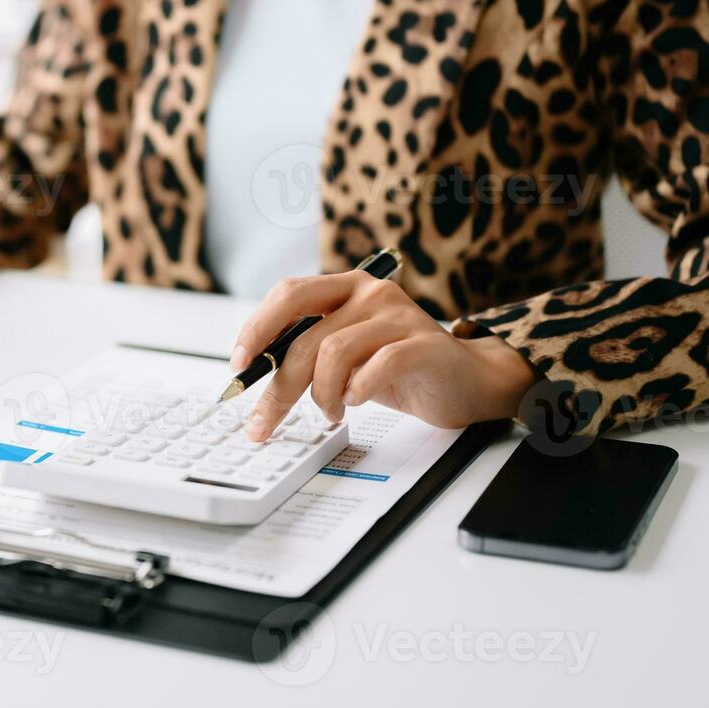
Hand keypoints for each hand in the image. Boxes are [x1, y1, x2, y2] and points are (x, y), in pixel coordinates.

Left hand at [231, 272, 536, 439]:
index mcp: (346, 287)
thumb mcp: (346, 354)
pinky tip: (356, 402)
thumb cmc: (402, 368)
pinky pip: (374, 368)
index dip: (257, 329)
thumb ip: (308, 351)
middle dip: (278, 383)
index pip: (288, 295)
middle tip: (265, 420)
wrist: (468, 381)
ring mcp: (398, 315)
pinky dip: (356, 391)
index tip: (239, 367)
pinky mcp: (423, 345)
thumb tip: (255, 373)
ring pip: (332, 354)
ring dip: (321, 395)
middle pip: (305, 334)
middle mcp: (370, 292)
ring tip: (331, 411)